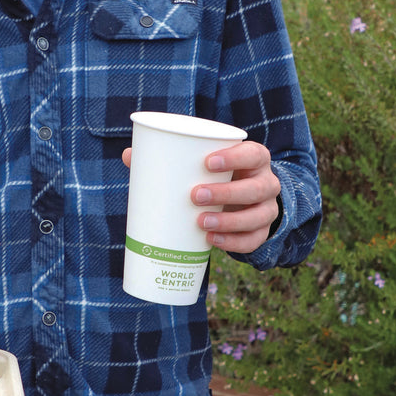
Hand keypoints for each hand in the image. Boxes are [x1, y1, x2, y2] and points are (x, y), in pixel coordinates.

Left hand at [121, 141, 280, 253]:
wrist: (242, 199)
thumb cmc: (215, 175)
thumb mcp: (201, 164)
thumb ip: (168, 158)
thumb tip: (129, 155)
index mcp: (253, 159)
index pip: (253, 153)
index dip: (235, 157)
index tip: (207, 162)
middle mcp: (266, 182)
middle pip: (255, 188)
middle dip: (226, 193)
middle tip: (194, 195)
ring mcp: (267, 209)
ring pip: (257, 216)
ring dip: (230, 221)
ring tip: (201, 222)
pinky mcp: (262, 231)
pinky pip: (254, 240)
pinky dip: (234, 242)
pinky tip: (212, 241)